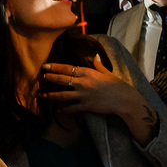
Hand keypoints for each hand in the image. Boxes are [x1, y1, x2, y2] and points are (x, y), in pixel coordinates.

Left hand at [40, 55, 157, 142]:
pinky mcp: (86, 106)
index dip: (55, 67)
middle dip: (50, 78)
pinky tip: (57, 110)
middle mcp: (83, 83)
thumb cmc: (117, 85)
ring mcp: (83, 95)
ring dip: (51, 95)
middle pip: (62, 80)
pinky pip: (71, 108)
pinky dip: (63, 109)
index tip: (46, 66)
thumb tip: (94, 57)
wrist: (124, 100)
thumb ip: (98, 65)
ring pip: (63, 95)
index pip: (67, 68)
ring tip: (43, 96)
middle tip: (42, 78)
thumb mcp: (107, 73)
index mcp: (88, 72)